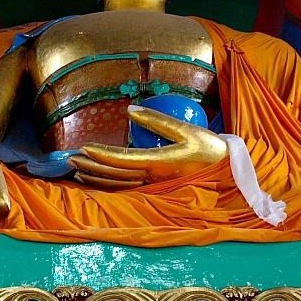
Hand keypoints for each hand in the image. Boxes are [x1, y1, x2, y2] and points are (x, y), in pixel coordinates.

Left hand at [68, 105, 228, 189]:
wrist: (229, 174)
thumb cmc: (210, 149)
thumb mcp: (187, 130)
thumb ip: (157, 120)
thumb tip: (130, 111)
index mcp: (159, 162)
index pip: (123, 159)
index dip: (102, 154)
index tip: (84, 147)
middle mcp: (152, 177)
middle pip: (115, 175)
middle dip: (91, 166)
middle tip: (70, 158)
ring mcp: (154, 185)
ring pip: (118, 185)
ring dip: (96, 178)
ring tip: (77, 169)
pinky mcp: (156, 187)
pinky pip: (126, 189)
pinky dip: (109, 185)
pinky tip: (99, 179)